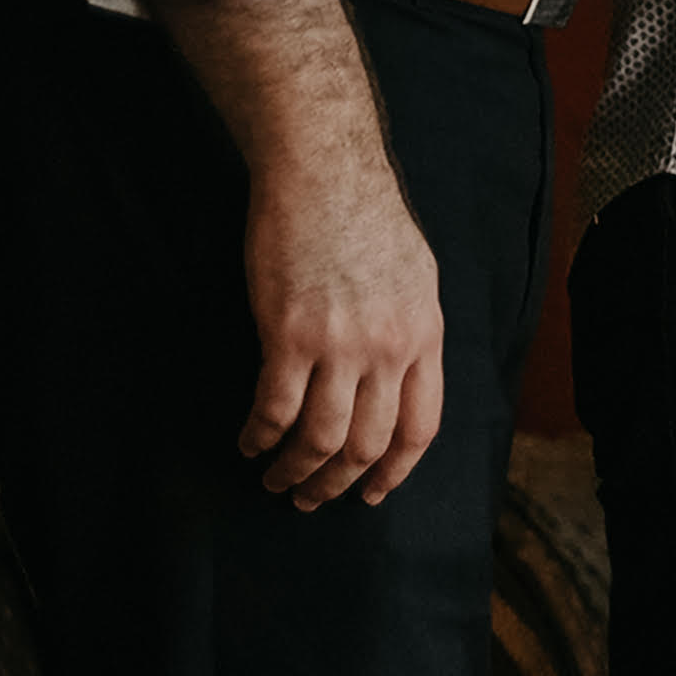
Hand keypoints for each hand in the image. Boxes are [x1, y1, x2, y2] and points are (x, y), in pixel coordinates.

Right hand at [234, 154, 449, 508]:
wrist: (326, 176)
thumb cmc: (368, 219)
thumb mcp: (417, 279)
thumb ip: (411, 332)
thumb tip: (400, 375)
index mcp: (426, 336)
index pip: (421, 426)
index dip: (395, 469)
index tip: (374, 493)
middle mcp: (390, 348)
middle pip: (369, 442)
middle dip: (339, 483)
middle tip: (312, 499)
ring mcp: (341, 345)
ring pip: (321, 438)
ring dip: (295, 470)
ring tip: (276, 481)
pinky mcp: (289, 336)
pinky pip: (275, 408)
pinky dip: (260, 435)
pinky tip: (249, 442)